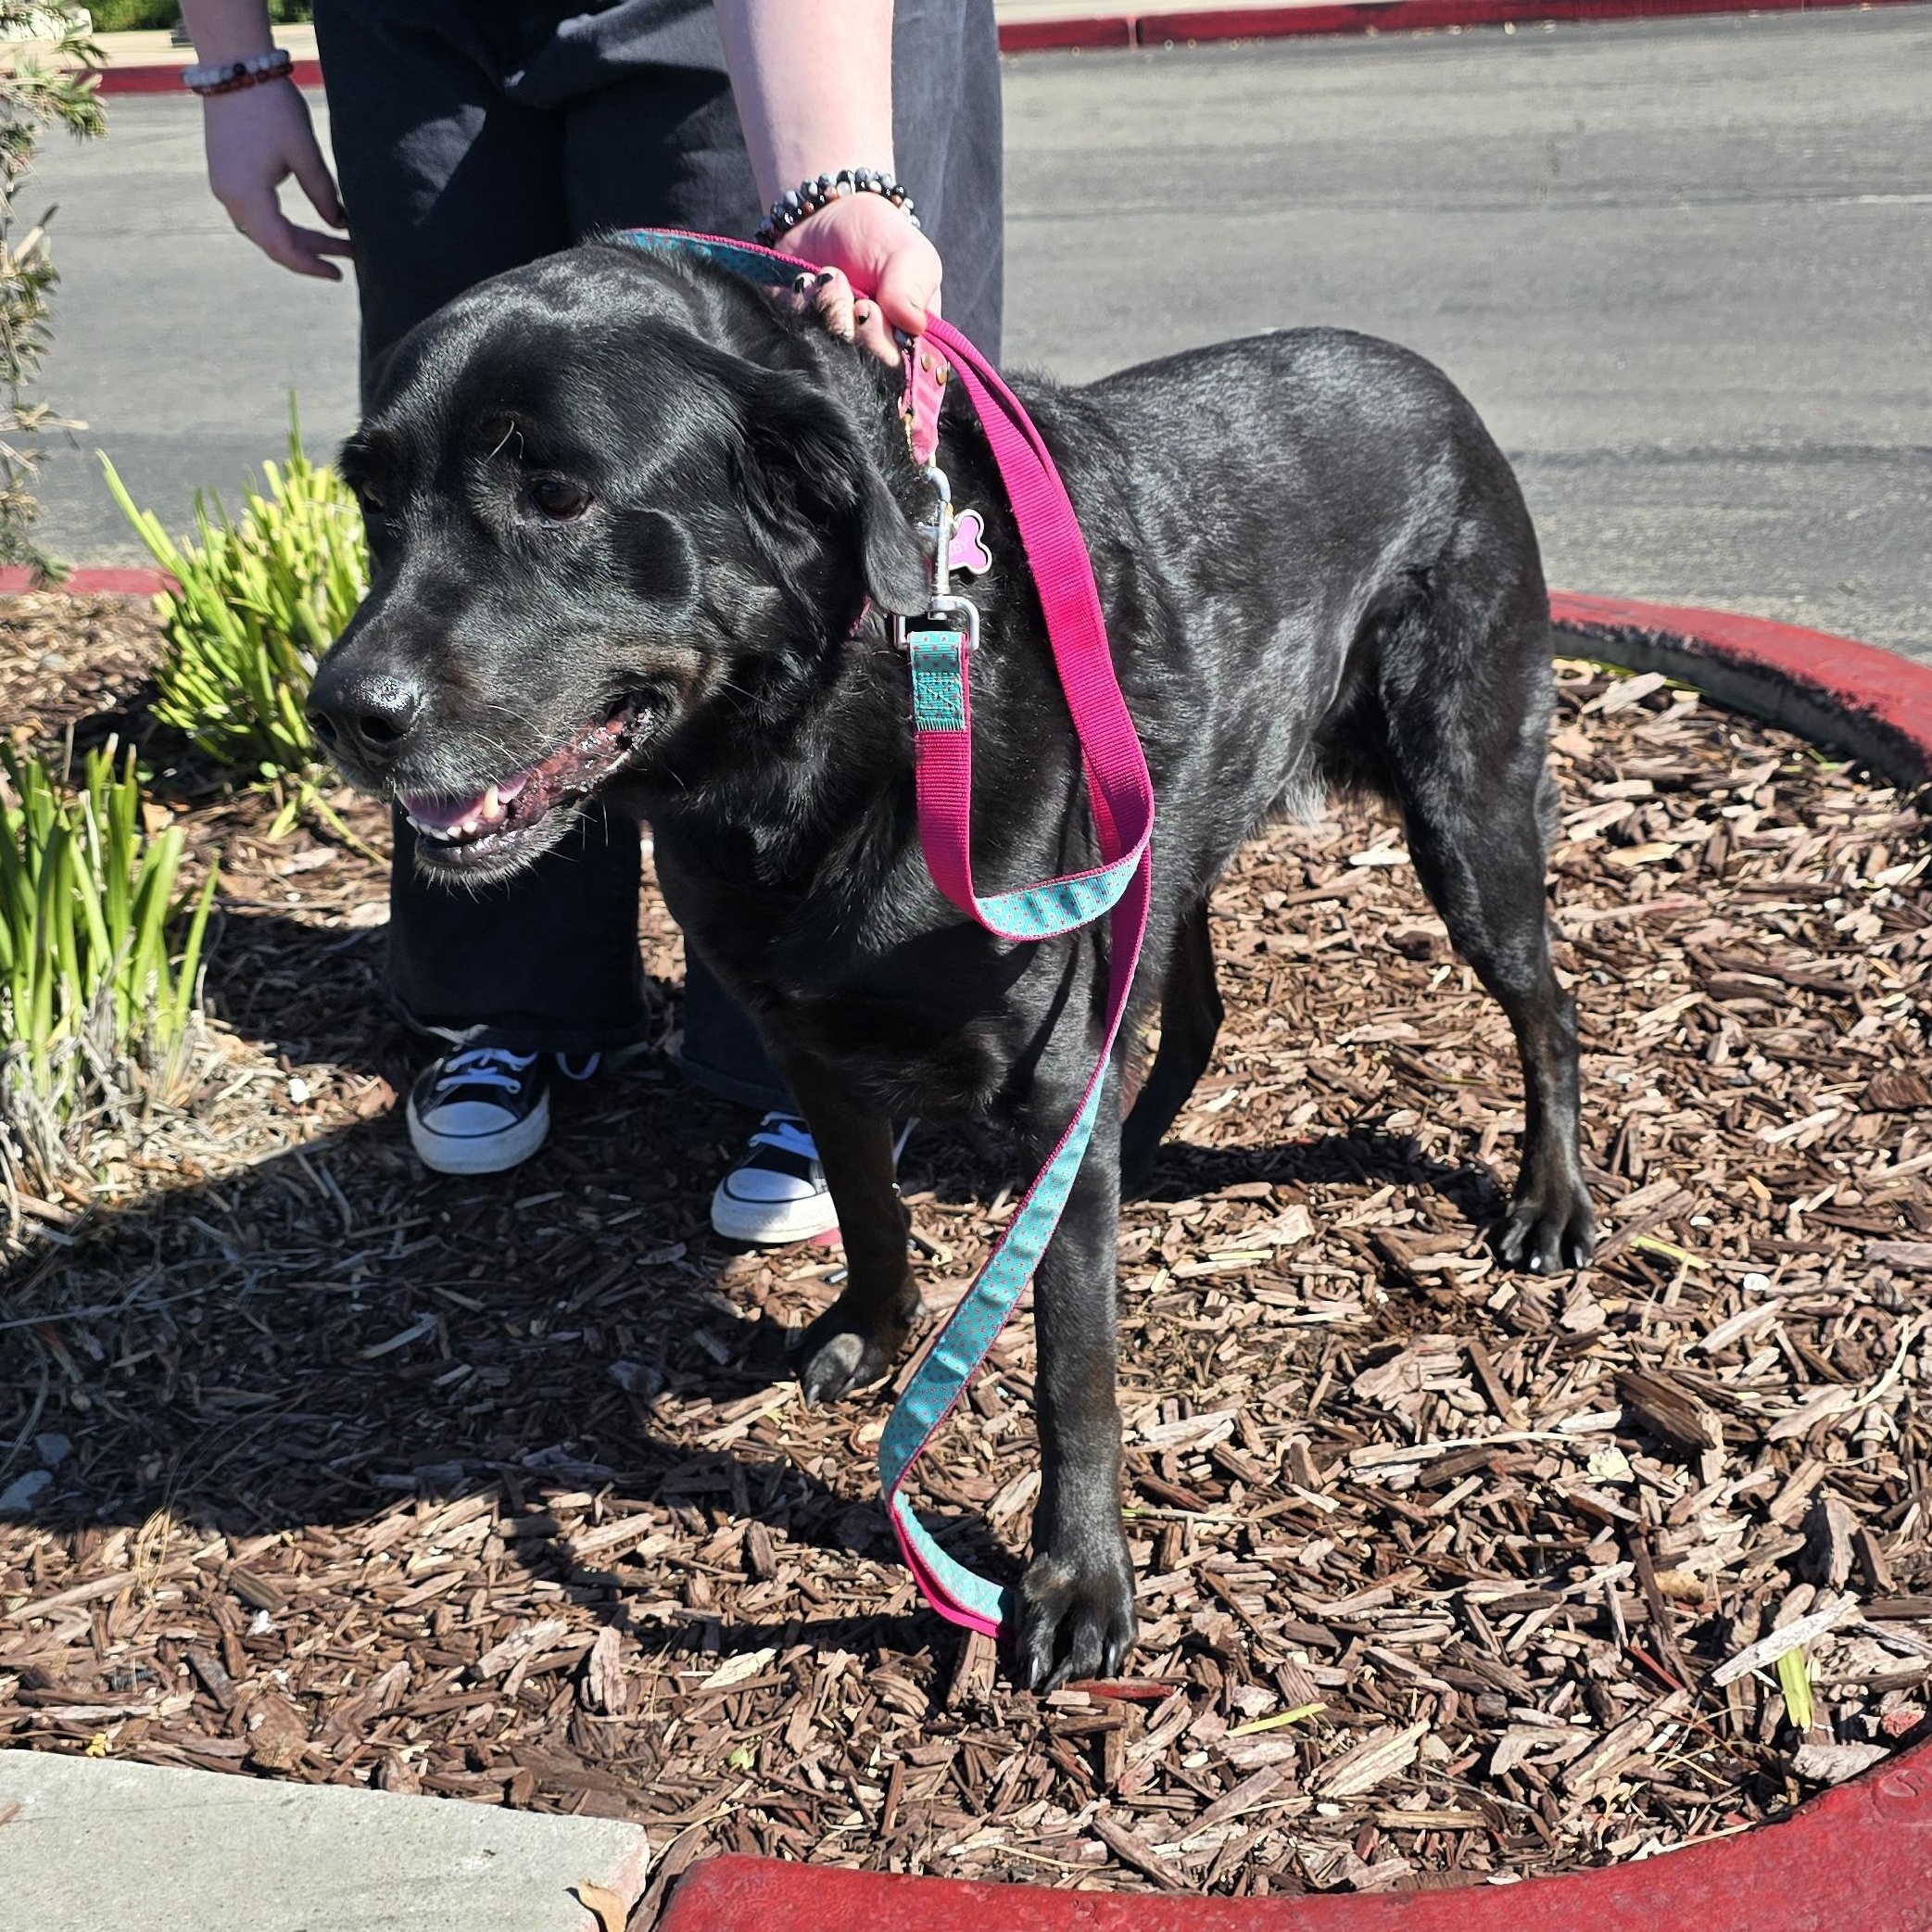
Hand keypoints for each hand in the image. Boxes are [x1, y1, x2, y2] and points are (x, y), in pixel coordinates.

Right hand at [202, 80, 351, 279]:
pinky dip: (282, 223)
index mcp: (247, 196)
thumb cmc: (271, 106)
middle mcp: (229, 197)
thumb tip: (339, 224)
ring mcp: (224, 186)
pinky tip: (308, 225)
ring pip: (265, 229)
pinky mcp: (226, 174)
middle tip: (350, 255)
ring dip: (299, 238)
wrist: (234, 66)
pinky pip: (255, 212)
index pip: (282, 247)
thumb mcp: (305, 152)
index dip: (311, 265)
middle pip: (273, 242)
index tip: (339, 274)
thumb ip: (324, 193)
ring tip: (337, 240)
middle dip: (312, 251)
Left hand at [778, 192, 940, 365]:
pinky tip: (805, 281)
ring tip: (828, 276)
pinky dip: (798, 308)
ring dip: (825, 310)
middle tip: (849, 290)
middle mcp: (873, 358)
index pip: (901, 376)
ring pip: (826, 358)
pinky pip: (793, 341)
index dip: (881, 350)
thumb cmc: (878, 238)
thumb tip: (913, 324)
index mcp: (911, 346)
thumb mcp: (908, 255)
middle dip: (849, 328)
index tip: (869, 310)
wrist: (825, 216)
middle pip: (860, 374)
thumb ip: (912, 288)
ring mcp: (835, 353)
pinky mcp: (801, 341)